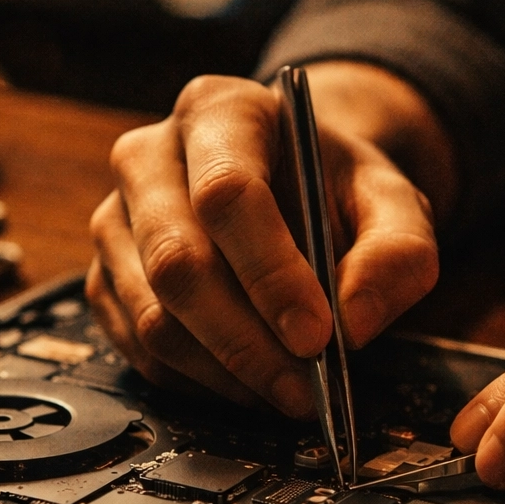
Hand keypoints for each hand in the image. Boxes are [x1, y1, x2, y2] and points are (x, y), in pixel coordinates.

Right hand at [87, 65, 448, 415]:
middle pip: (177, 262)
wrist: (292, 189)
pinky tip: (248, 383)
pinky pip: (139, 348)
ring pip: (153, 315)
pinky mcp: (106, 278)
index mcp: (219, 111)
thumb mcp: (393, 202)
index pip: (226, 195)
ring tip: (287, 391)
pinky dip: (198, 382)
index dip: (271, 274)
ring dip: (225, 371)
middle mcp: (148, 157)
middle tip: (305, 387)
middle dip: (246, 341)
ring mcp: (117, 220)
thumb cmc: (331, 190)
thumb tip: (354, 323)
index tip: (317, 335)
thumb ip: (398, 251)